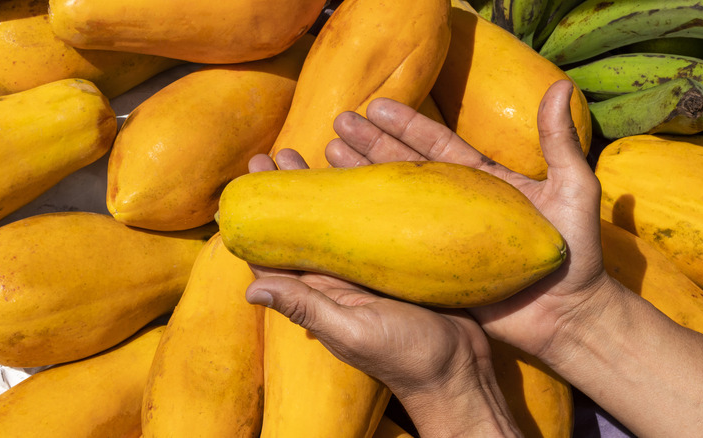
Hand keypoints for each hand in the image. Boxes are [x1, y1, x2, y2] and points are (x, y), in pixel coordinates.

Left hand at [245, 153, 520, 436]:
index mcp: (320, 293)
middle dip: (286, 193)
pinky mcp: (397, 262)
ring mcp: (368, 269)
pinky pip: (373, 223)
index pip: (276, 255)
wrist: (460, 368)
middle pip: (303, 229)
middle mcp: (338, 278)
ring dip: (321, 189)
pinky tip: (361, 171)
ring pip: (337, 221)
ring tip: (308, 150)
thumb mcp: (353, 330)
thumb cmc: (406, 356)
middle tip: (270, 154)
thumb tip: (249, 291)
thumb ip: (307, 308)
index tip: (242, 186)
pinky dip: (363, 198)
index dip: (256, 222)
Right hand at [325, 80, 611, 365]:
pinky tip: (345, 212)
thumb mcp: (573, 190)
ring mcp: (442, 238)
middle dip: (372, 144)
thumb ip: (560, 142)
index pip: (438, 147)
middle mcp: (457, 205)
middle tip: (338, 124)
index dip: (408, 126)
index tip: (377, 107)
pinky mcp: (433, 270)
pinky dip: (370, 227)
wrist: (569, 314)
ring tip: (328, 155)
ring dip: (363, 177)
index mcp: (483, 182)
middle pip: (406, 168)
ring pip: (396, 201)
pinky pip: (396, 245)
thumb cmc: (577, 253)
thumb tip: (563, 86)